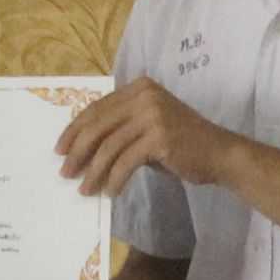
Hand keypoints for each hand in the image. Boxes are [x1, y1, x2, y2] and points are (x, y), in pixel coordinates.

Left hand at [60, 79, 237, 204]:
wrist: (220, 154)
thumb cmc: (182, 144)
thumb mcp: (148, 127)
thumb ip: (120, 128)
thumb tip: (81, 149)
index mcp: (139, 88)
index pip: (96, 108)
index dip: (74, 130)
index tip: (60, 150)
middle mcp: (144, 96)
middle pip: (97, 126)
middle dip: (77, 152)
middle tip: (65, 173)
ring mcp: (153, 115)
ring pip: (108, 147)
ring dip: (93, 172)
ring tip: (86, 189)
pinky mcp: (159, 137)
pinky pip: (125, 162)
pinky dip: (114, 180)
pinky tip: (111, 191)